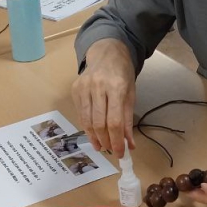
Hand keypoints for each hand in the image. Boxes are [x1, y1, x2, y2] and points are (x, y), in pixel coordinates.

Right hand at [71, 39, 136, 156]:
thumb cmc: (122, 74)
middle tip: (110, 150)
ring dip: (94, 137)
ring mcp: (84, 87)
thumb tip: (130, 145)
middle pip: (99, 123)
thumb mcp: (131, 94)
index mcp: (116, 87)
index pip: (115, 121)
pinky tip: (93, 133)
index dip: (117, 141)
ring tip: (101, 146)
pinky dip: (87, 126)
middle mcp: (98, 86)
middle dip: (105, 141)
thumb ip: (128, 120)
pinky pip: (81, 113)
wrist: (106, 53)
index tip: (120, 153)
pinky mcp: (75, 88)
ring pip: (87, 120)